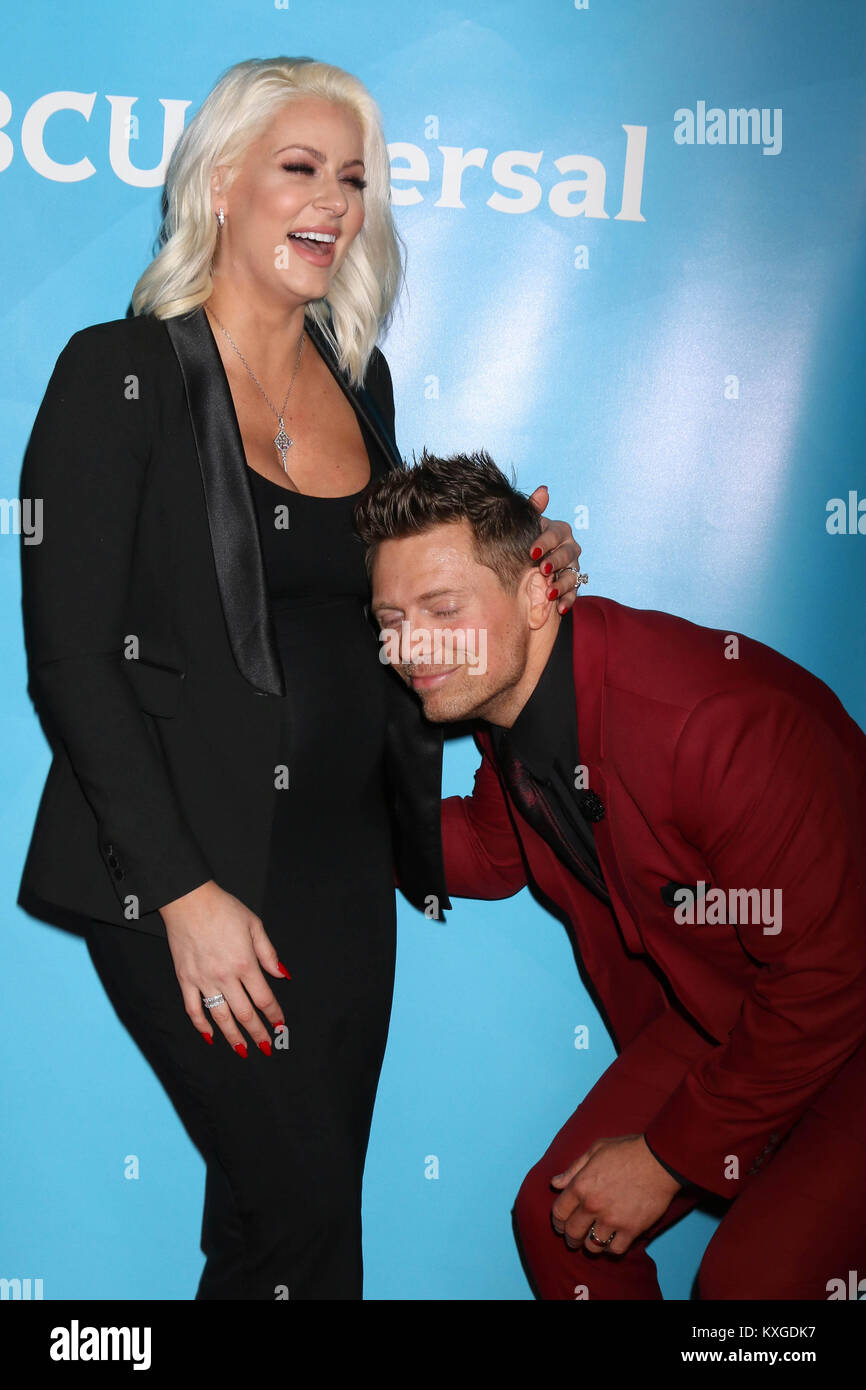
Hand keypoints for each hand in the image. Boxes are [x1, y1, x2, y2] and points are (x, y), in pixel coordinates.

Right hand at [159, 879, 287, 1055]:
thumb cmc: (223, 909)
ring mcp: (203, 980)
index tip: (280, 1026)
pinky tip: (210, 1035)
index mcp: (245, 963)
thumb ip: (268, 953)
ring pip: (220, 1016)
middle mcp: (225, 976)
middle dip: (257, 1033)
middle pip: (245, 1013)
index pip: (264, 998)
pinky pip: (193, 1009)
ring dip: (233, 1036)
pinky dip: (201, 1025)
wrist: (189, 901)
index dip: (273, 1015)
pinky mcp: (185, 979)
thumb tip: (282, 975)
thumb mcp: (254, 924)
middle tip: (266, 1046)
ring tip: (242, 1050)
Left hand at [527, 483, 583, 613]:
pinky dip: (567, 601)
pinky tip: (560, 608)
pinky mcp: (572, 586)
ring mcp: (572, 568)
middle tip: (542, 570)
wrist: (526, 570)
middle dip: (555, 562)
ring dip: (562, 584)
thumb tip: (543, 490)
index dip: (544, 542)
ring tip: (550, 593)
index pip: (555, 534)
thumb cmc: (526, 543)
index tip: (531, 552)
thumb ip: (533, 510)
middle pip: (567, 554)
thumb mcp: (526, 529)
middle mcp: (569, 548)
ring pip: (572, 575)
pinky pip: (574, 594)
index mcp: (558, 532)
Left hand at [549, 1134, 681, 1254]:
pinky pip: (615, 1250)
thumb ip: (573, 1169)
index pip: (559, 1213)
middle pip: (572, 1233)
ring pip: (592, 1245)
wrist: (659, 1160)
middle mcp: (593, 1206)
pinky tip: (613, 1241)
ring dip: (591, 1244)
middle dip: (571, 1238)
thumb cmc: (627, 1151)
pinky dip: (612, 1248)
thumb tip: (555, 1183)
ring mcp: (612, 1220)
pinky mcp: (631, 1230)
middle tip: (574, 1239)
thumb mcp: (596, 1150)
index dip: (557, 1222)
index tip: (561, 1225)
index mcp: (581, 1185)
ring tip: (593, 1241)